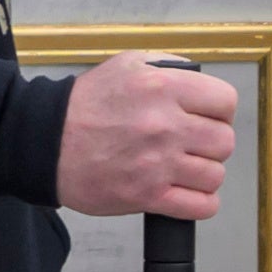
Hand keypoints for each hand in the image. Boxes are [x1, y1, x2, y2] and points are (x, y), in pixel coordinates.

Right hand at [55, 52, 242, 220]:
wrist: (45, 142)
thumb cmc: (85, 105)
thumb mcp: (128, 64)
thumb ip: (169, 67)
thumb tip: (200, 81)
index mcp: (163, 88)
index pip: (226, 102)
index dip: (219, 111)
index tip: (207, 116)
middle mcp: (165, 125)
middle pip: (224, 142)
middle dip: (212, 143)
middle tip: (192, 143)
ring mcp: (158, 164)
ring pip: (215, 175)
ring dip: (204, 173)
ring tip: (184, 168)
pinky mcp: (147, 197)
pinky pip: (201, 206)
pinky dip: (201, 202)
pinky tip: (186, 192)